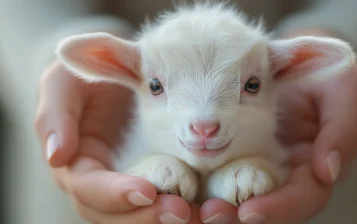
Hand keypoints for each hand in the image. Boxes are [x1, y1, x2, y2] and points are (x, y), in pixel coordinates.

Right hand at [35, 61, 200, 222]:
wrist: (114, 72)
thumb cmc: (86, 78)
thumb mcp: (63, 86)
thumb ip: (55, 117)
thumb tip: (56, 155)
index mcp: (77, 165)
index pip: (90, 189)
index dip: (115, 194)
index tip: (145, 191)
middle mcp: (102, 184)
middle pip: (119, 215)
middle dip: (148, 216)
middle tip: (181, 211)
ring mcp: (130, 183)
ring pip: (144, 215)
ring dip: (171, 219)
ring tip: (202, 214)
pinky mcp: (155, 178)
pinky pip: (169, 199)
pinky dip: (190, 206)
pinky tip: (210, 205)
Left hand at [198, 59, 356, 222]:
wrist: (292, 58)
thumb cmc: (323, 71)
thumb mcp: (346, 90)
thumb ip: (344, 130)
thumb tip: (326, 172)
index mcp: (314, 164)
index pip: (303, 197)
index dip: (280, 207)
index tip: (251, 211)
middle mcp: (283, 171)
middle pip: (264, 204)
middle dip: (237, 215)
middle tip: (209, 214)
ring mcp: (255, 161)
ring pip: (235, 193)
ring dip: (214, 205)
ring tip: (189, 208)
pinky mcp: (231, 149)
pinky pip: (215, 170)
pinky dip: (198, 183)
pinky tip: (180, 186)